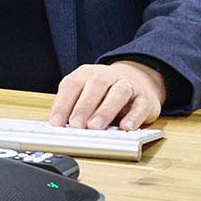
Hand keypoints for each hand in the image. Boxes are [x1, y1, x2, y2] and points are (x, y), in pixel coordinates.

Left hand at [49, 60, 164, 131]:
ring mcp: (128, 85)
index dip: (63, 104)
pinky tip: (126, 127)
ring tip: (96, 126)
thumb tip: (61, 126)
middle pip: (95, 87)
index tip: (56, 122)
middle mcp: (107, 76)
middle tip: (76, 125)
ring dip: (106, 110)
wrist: (137, 81)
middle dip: (84, 107)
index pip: (72, 85)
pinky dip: (133, 117)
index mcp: (86, 74)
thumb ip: (73, 107)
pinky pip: (140, 106)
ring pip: (118, 93)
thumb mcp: (83, 95)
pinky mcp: (145, 99)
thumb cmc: (103, 93)